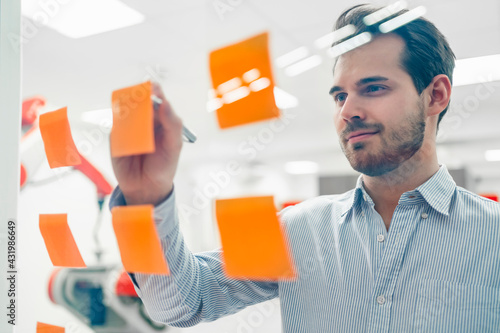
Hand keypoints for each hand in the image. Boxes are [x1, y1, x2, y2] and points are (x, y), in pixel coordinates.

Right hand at [111, 82, 182, 205]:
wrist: (146, 187)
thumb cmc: (164, 164)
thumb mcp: (174, 146)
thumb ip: (172, 124)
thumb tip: (165, 103)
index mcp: (161, 117)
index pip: (156, 96)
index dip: (154, 90)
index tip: (153, 91)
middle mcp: (144, 118)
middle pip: (137, 99)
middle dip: (137, 97)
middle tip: (140, 102)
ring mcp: (128, 126)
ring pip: (123, 110)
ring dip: (126, 110)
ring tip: (133, 119)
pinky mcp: (116, 136)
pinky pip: (115, 126)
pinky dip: (118, 125)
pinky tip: (125, 134)